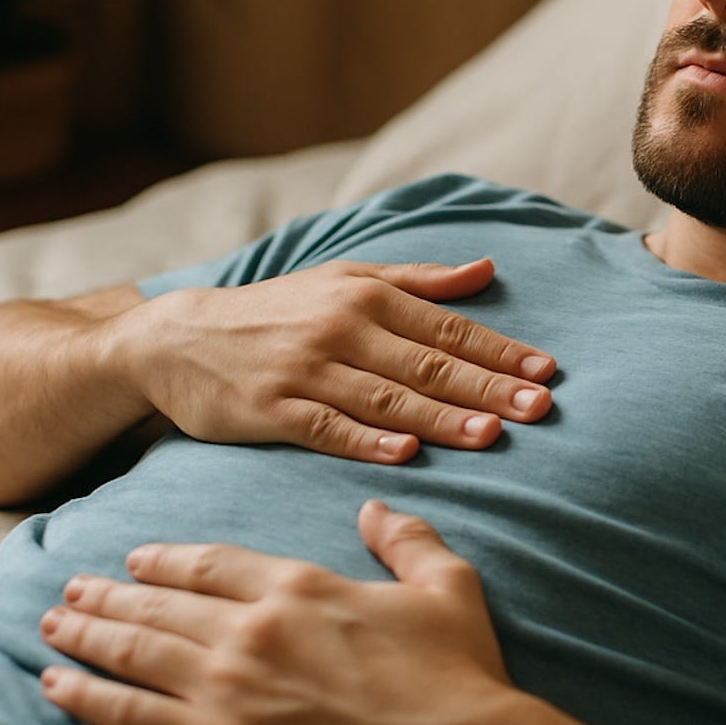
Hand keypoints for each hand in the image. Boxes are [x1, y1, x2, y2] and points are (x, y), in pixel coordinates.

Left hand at [39, 500, 515, 724]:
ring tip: (54, 623)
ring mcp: (227, 687)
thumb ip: (406, 540)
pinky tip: (56, 684)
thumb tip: (376, 508)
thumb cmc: (457, 674)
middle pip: (158, 603)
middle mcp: (252, 628)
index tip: (137, 558)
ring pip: (134, 650)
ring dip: (88, 633)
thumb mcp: (446, 587)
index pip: (210, 564)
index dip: (166, 560)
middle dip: (110, 592)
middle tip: (73, 586)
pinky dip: (86, 696)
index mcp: (299, 586)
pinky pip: (130, 715)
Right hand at [115, 258, 554, 462]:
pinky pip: (327, 428)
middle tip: (540, 408)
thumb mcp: (345, 278)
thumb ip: (419, 280)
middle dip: (488, 387)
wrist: (178, 337)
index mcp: (367, 298)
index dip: (500, 352)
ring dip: (441, 417)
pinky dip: (367, 441)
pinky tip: (407, 454)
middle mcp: (341, 330)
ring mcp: (306, 371)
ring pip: (386, 399)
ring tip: (491, 434)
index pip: (448, 329)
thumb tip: (487, 270)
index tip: (547, 372)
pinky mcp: (271, 409)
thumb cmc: (279, 309)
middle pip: (427, 365)